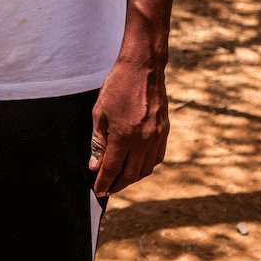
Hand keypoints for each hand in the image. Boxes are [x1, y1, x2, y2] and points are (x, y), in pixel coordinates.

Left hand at [89, 56, 168, 196]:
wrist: (143, 69)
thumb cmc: (116, 88)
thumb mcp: (99, 112)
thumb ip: (97, 141)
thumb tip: (95, 166)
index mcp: (123, 135)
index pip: (112, 168)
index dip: (104, 182)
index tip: (97, 191)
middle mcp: (143, 140)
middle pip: (130, 174)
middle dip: (117, 185)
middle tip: (107, 189)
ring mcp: (156, 137)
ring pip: (146, 169)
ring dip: (132, 179)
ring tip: (120, 180)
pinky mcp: (165, 132)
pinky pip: (157, 158)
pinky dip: (146, 167)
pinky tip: (137, 166)